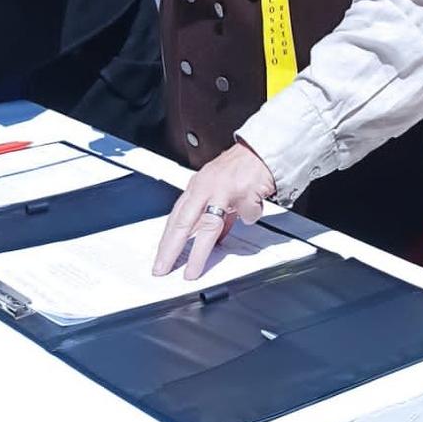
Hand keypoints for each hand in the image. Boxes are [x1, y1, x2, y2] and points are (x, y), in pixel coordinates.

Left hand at [153, 140, 275, 281]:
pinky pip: (245, 216)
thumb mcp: (217, 189)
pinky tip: (252, 208)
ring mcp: (223, 190)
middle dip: (171, 248)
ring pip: (208, 226)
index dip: (167, 240)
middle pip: (184, 222)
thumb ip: (211, 213)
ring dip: (198, 252)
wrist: (261, 151)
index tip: (161, 259)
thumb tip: (210, 239)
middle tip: (163, 268)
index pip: (176, 217)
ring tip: (192, 270)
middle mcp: (205, 187)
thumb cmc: (238, 169)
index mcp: (196, 187)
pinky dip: (249, 216)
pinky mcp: (243, 192)